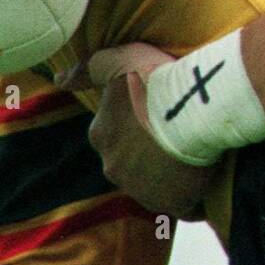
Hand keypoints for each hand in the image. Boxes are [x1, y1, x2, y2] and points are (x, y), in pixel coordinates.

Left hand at [69, 43, 214, 219]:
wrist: (197, 108)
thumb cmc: (158, 80)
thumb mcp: (119, 59)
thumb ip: (89, 68)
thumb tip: (59, 79)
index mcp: (102, 133)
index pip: (115, 134)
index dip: (137, 124)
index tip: (159, 113)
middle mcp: (113, 166)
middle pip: (131, 161)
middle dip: (149, 153)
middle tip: (178, 132)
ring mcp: (142, 189)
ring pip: (155, 184)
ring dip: (169, 174)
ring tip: (196, 153)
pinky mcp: (172, 204)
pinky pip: (181, 204)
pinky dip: (191, 196)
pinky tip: (205, 180)